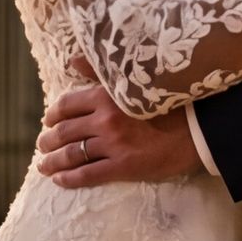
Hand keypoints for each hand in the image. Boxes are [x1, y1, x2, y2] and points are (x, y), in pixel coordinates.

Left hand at [35, 86, 198, 188]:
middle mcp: (104, 119)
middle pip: (65, 131)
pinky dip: (69, 178)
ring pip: (72, 154)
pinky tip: (59, 180)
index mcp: (105, 95)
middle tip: (42, 145)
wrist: (198, 126)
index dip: (53, 114)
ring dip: (53, 160)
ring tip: (44, 165)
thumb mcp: (133, 78)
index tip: (48, 120)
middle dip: (48, 140)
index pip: (67, 104)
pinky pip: (88, 174)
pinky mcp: (123, 166)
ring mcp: (113, 144)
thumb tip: (73, 60)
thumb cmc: (169, 99)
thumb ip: (99, 71)